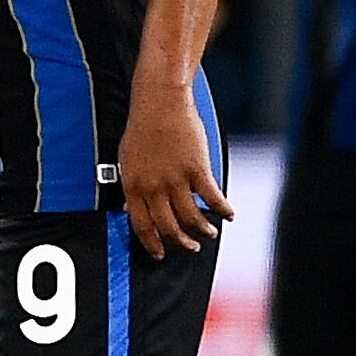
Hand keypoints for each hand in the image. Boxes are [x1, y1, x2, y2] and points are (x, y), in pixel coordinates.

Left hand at [115, 77, 232, 258]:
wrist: (160, 102)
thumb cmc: (142, 127)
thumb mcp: (127, 159)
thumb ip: (131, 186)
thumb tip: (129, 207)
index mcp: (133, 185)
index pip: (141, 225)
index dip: (152, 243)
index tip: (160, 253)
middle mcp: (153, 186)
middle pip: (168, 226)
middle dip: (180, 242)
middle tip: (191, 247)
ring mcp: (176, 179)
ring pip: (191, 217)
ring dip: (202, 230)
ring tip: (210, 233)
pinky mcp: (197, 168)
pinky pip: (212, 197)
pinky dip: (222, 209)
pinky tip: (228, 215)